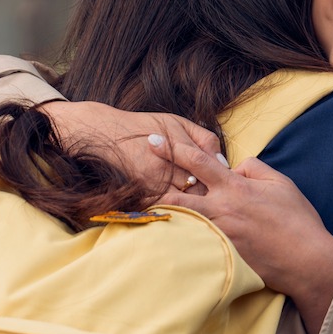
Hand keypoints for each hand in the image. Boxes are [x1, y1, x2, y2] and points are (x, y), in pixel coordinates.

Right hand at [40, 101, 221, 192]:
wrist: (107, 133)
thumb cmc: (146, 126)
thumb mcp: (178, 122)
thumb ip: (204, 139)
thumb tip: (223, 162)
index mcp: (179, 147)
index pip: (210, 171)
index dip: (221, 180)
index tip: (225, 183)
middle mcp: (167, 167)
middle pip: (199, 191)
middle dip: (211, 196)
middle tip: (220, 200)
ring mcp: (153, 182)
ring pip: (185, 204)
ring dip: (197, 207)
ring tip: (207, 208)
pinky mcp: (142, 194)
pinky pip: (167, 209)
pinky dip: (178, 211)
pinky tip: (185, 210)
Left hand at [155, 144, 332, 333]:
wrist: (306, 260)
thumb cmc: (297, 219)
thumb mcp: (279, 182)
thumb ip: (253, 167)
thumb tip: (233, 166)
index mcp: (235, 187)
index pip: (196, 162)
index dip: (172, 148)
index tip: (153, 140)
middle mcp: (222, 209)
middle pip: (177, 193)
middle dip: (154, 182)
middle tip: (134, 174)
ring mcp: (219, 233)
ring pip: (181, 218)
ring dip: (162, 210)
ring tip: (141, 204)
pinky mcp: (221, 253)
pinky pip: (194, 241)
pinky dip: (180, 234)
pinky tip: (165, 233)